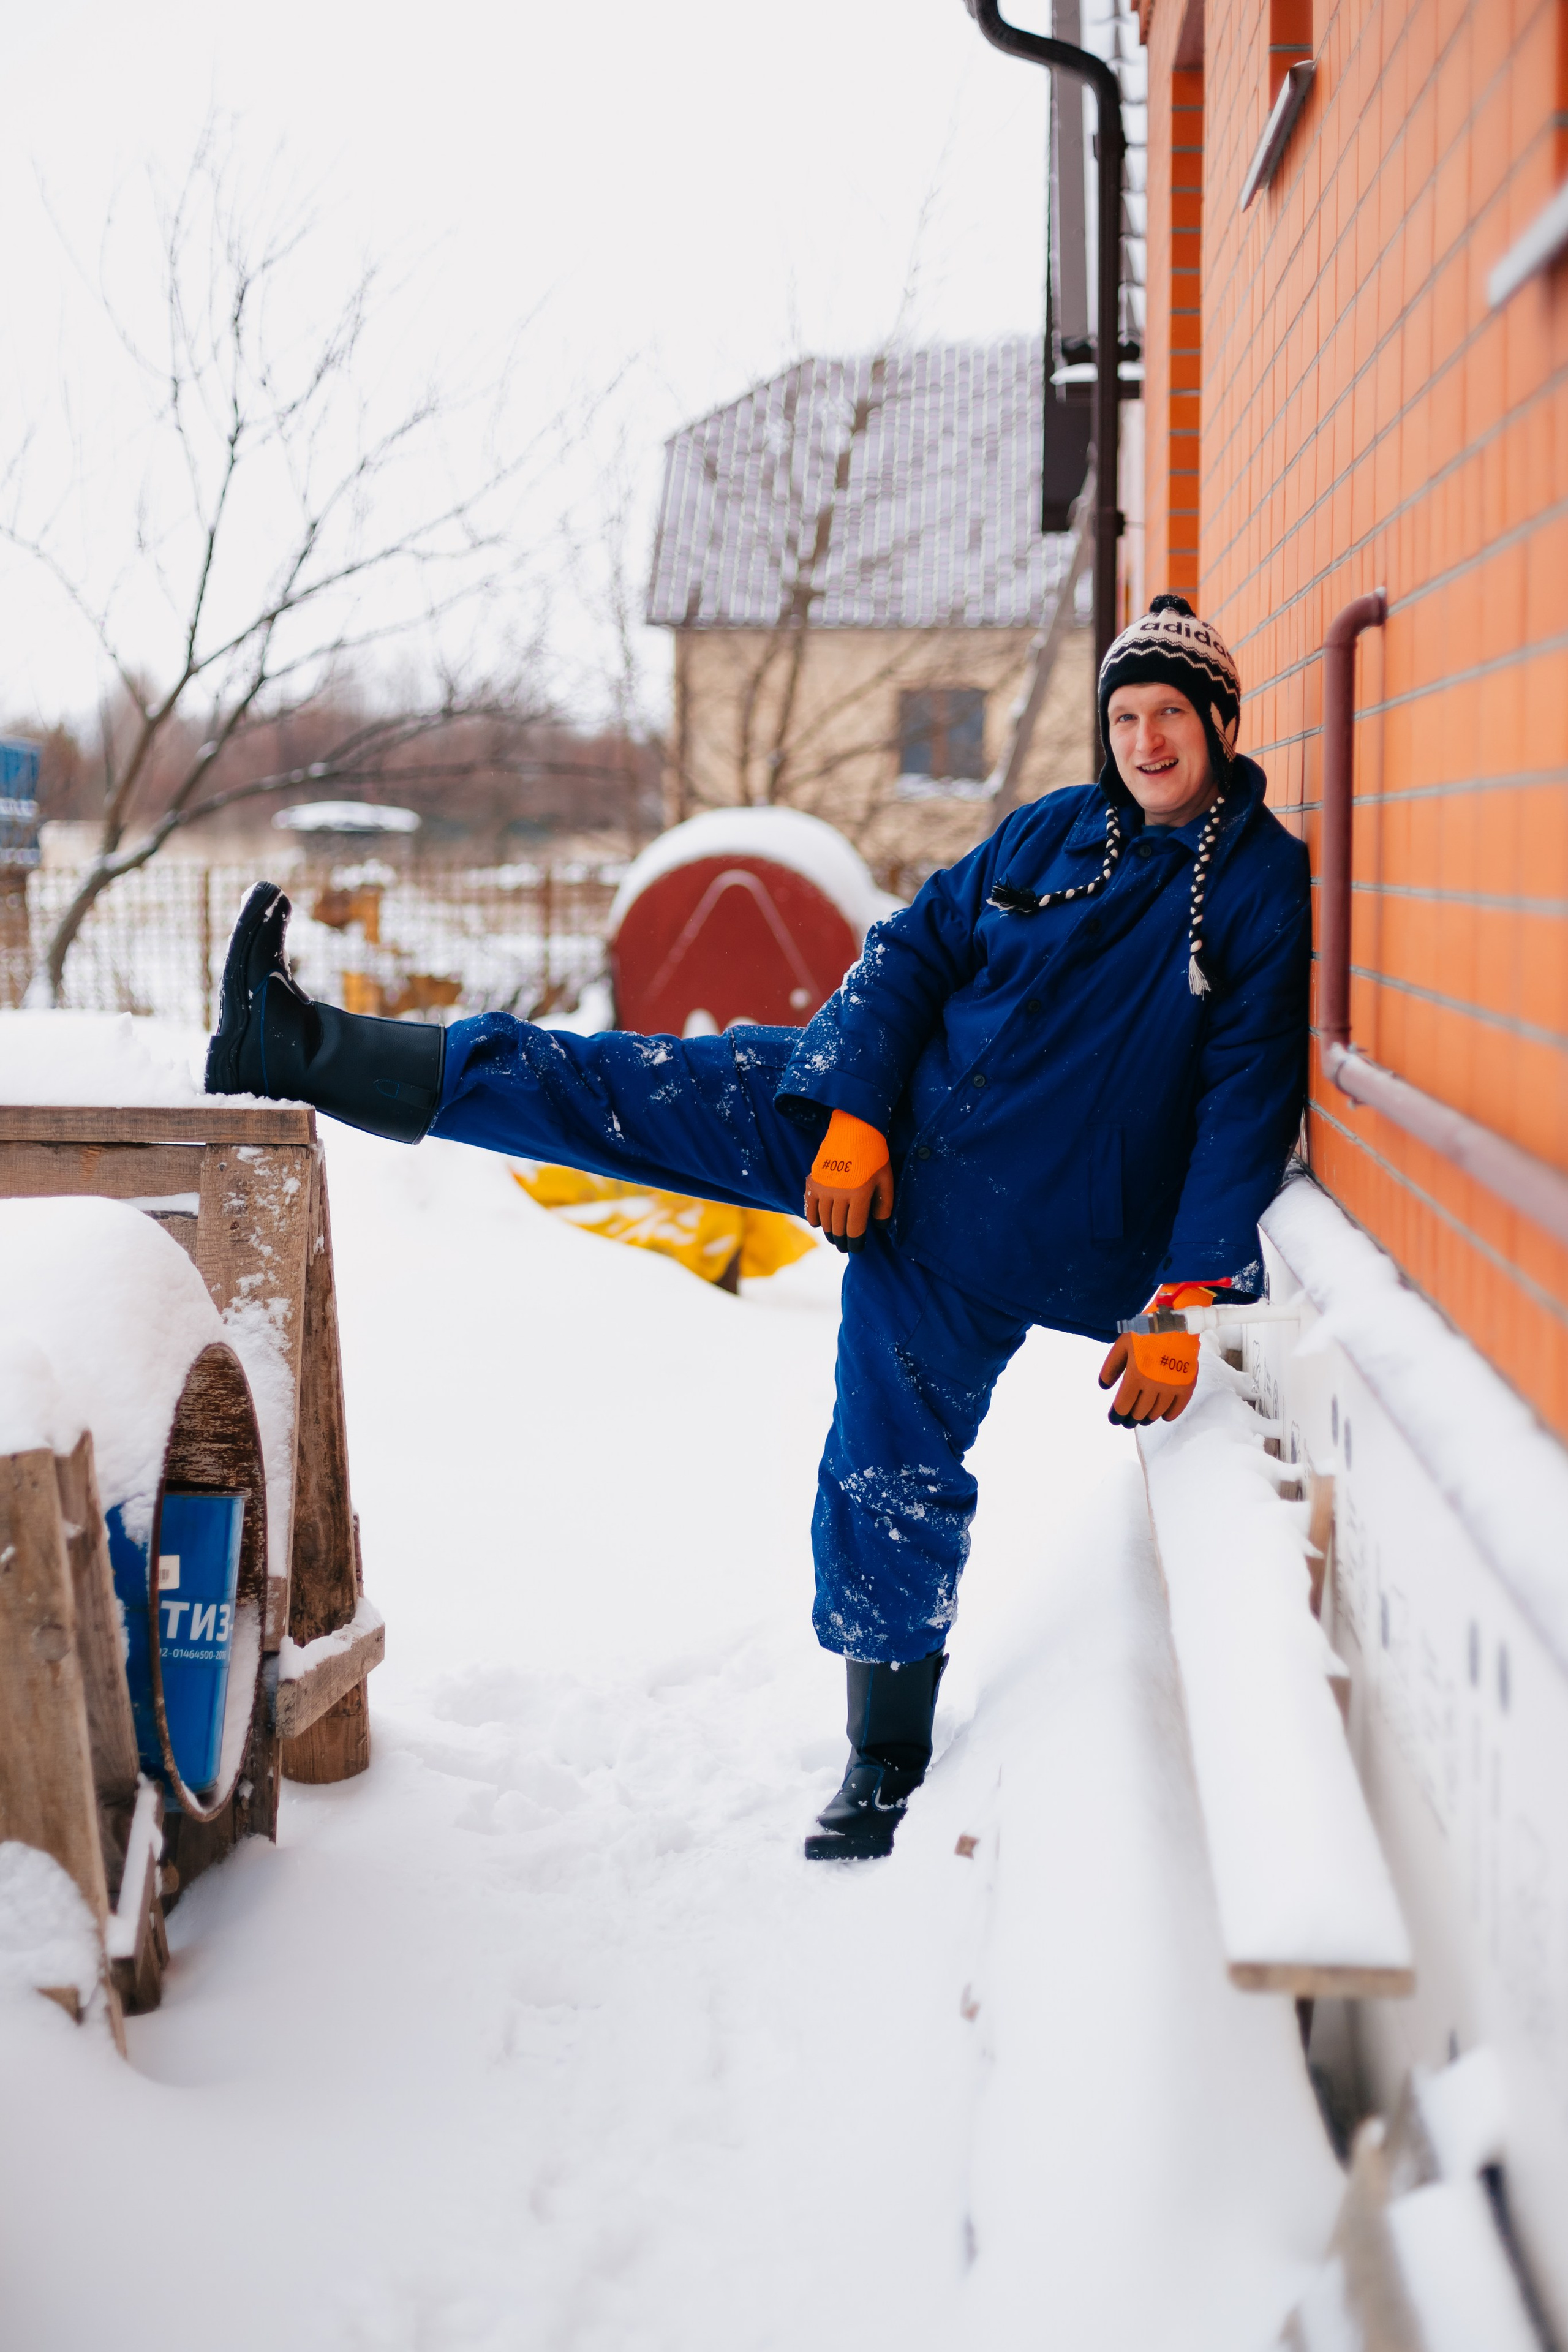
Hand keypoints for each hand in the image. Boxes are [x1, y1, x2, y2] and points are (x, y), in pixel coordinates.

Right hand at [804, 1110, 894, 1253]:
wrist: (853, 1130)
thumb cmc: (874, 1154)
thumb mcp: (886, 1179)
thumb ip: (884, 1205)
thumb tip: (879, 1226)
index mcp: (859, 1195)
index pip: (854, 1229)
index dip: (856, 1243)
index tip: (857, 1248)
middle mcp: (839, 1195)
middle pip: (837, 1227)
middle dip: (842, 1241)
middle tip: (844, 1247)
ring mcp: (823, 1188)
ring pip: (824, 1220)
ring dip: (829, 1232)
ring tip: (834, 1237)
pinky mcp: (813, 1181)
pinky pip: (810, 1208)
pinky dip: (814, 1219)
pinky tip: (819, 1224)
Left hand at [1097, 1328, 1200, 1426]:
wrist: (1176, 1322)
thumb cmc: (1145, 1333)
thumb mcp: (1122, 1346)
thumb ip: (1111, 1367)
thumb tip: (1104, 1387)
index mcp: (1135, 1375)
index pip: (1124, 1405)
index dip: (1117, 1415)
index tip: (1115, 1419)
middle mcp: (1153, 1385)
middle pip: (1140, 1412)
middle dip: (1131, 1419)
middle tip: (1128, 1420)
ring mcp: (1171, 1387)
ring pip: (1157, 1412)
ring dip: (1148, 1417)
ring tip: (1143, 1417)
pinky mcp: (1186, 1385)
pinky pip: (1178, 1408)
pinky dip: (1169, 1415)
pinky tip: (1163, 1416)